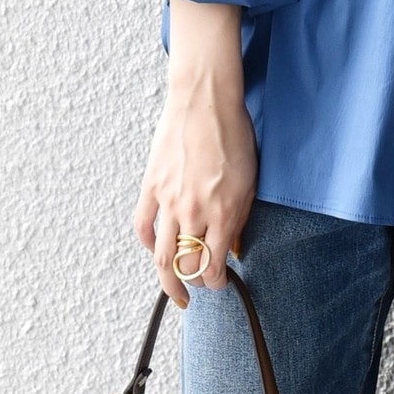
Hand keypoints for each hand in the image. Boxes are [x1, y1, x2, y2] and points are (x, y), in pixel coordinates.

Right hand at [132, 60, 257, 308]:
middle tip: (196, 292)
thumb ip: (239, 218)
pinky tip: (157, 250)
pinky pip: (144, 227)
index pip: (214, 265)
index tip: (220, 283)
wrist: (205, 102)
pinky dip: (149, 245)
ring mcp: (169, 201)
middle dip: (193, 286)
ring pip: (161, 256)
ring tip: (173, 289)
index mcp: (223, 211)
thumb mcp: (250, 180)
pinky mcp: (151, 187)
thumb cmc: (234, 136)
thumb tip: (232, 246)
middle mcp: (194, 211)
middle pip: (185, 268)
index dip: (216, 282)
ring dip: (167, 279)